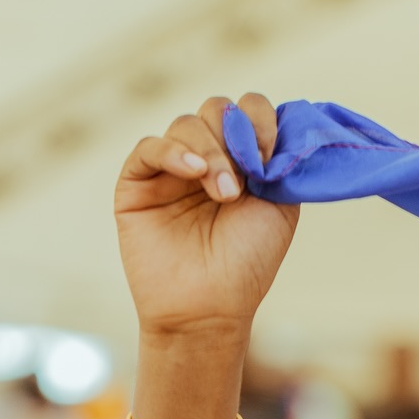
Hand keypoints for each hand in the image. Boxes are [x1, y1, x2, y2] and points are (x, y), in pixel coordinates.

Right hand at [114, 94, 297, 340]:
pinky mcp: (137, 183)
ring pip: (186, 124)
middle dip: (235, 136)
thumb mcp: (279, 208)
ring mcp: (170, 171)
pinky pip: (150, 147)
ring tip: (224, 194)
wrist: (209, 309)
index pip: (247, 111)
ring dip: (211, 152)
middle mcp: (205, 160)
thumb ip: (281, 162)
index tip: (270, 154)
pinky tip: (194, 173)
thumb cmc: (246, 265)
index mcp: (239, 161)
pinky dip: (173, 153)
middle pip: (216, 109)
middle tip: (246, 178)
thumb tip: (279, 123)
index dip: (260, 120)